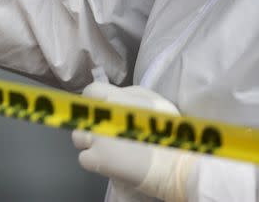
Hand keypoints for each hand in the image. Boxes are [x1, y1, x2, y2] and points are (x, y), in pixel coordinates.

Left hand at [72, 82, 196, 201]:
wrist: (179, 167)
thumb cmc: (172, 134)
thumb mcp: (155, 103)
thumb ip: (130, 96)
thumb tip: (112, 96)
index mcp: (119, 98)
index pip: (91, 91)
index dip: (94, 102)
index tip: (102, 112)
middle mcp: (104, 115)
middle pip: (83, 117)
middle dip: (92, 126)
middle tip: (107, 136)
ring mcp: (98, 137)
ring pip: (79, 137)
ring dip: (91, 144)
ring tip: (110, 151)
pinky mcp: (98, 159)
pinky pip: (84, 158)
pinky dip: (95, 163)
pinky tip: (112, 165)